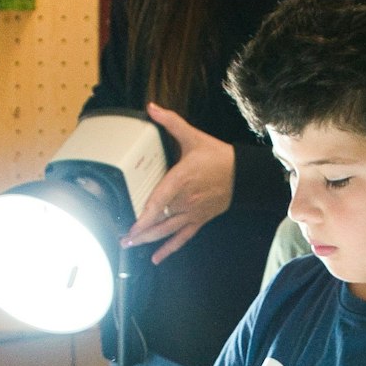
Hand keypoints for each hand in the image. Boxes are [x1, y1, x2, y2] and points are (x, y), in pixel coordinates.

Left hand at [122, 103, 234, 264]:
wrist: (242, 174)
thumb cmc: (217, 156)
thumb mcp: (193, 136)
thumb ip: (171, 122)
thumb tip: (151, 107)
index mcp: (181, 179)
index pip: (161, 200)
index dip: (146, 214)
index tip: (133, 224)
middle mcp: (185, 200)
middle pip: (160, 219)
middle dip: (140, 230)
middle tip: (123, 238)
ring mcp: (192, 212)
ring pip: (167, 230)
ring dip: (149, 240)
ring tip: (131, 245)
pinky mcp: (199, 220)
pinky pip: (182, 237)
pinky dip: (169, 249)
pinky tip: (156, 258)